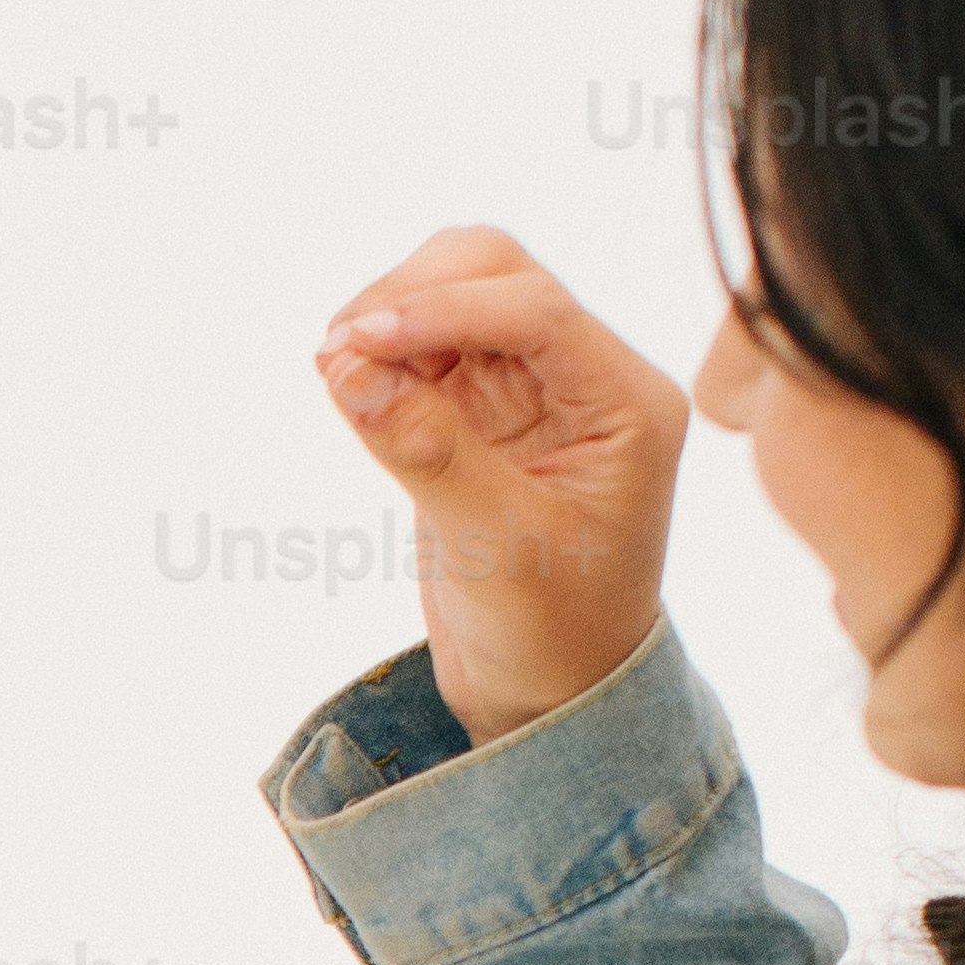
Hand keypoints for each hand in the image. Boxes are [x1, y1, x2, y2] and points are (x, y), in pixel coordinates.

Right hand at [314, 229, 687, 744]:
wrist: (550, 692)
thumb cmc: (550, 633)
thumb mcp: (493, 546)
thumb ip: (424, 449)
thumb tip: (343, 364)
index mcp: (626, 401)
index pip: (534, 308)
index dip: (439, 310)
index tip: (355, 341)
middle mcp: (587, 375)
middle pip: (495, 271)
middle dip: (411, 297)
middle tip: (339, 353)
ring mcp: (533, 385)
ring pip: (454, 294)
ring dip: (388, 319)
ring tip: (338, 374)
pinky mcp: (482, 407)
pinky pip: (424, 347)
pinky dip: (380, 355)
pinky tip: (351, 390)